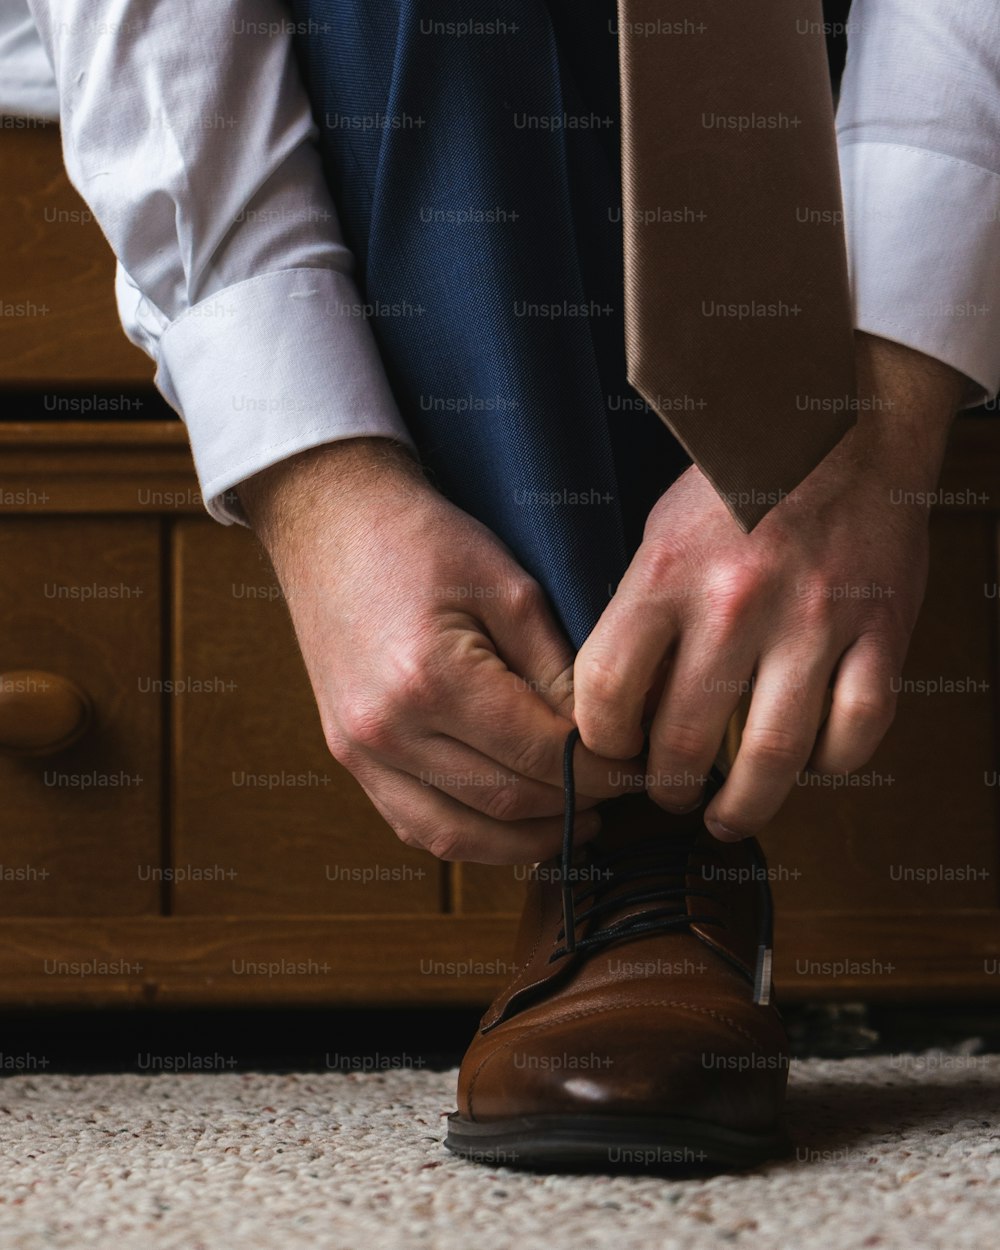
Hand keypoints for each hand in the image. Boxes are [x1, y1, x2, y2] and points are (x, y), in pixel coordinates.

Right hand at [239, 439, 635, 863]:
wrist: (331, 523)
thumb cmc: (422, 539)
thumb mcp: (510, 588)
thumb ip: (557, 671)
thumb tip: (599, 737)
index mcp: (432, 678)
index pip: (539, 754)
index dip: (599, 769)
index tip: (635, 765)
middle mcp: (388, 728)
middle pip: (504, 800)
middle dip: (572, 804)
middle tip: (617, 792)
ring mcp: (359, 749)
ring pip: (457, 836)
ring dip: (524, 840)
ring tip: (574, 821)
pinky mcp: (347, 754)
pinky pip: (413, 824)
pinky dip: (469, 838)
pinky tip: (512, 825)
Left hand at [573, 334, 966, 839]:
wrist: (844, 424)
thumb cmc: (740, 482)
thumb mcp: (662, 532)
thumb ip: (641, 613)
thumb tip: (621, 702)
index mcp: (666, 575)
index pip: (605, 691)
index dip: (598, 742)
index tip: (608, 753)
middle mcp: (736, 605)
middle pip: (680, 741)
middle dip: (664, 788)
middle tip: (666, 795)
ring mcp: (815, 623)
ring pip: (769, 759)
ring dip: (741, 807)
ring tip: (726, 817)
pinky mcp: (881, 633)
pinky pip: (856, 734)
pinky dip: (831, 765)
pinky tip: (810, 766)